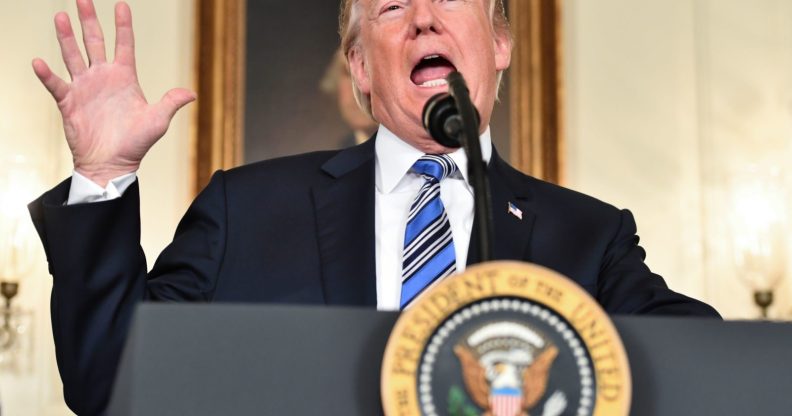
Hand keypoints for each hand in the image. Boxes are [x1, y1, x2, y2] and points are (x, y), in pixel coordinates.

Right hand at [32, 0, 195, 186]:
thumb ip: (170, 103)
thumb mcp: (157, 122)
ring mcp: (84, 87)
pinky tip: (40, 62)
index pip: (124, 44)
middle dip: (88, 20)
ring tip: (60, 16)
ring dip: (66, 37)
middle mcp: (103, 77)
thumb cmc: (135, 144)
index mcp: (125, 77)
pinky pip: (56, 84)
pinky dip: (47, 74)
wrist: (111, 164)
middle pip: (94, 41)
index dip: (123, 25)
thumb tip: (191, 93)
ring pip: (72, 55)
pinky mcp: (69, 101)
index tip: (121, 4)